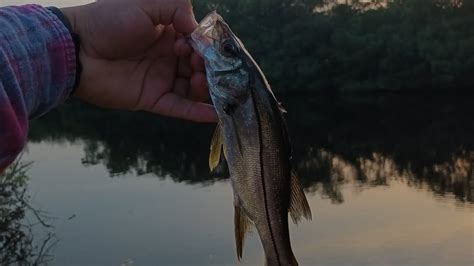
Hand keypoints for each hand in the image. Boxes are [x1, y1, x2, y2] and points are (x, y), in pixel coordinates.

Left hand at [61, 0, 216, 121]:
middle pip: (200, 67)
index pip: (199, 43)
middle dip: (207, 67)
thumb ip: (177, 9)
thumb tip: (197, 31)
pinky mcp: (152, 99)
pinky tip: (215, 114)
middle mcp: (168, 57)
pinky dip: (197, 113)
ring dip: (205, 88)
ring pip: (193, 89)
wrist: (77, 49)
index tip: (204, 47)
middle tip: (198, 64)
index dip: (207, 47)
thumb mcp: (146, 3)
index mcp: (169, 34)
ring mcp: (161, 79)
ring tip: (200, 81)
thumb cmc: (108, 21)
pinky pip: (179, 108)